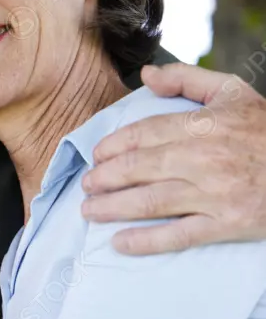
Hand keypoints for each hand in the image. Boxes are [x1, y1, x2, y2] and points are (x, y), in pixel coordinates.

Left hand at [81, 62, 265, 254]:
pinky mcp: (226, 224)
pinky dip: (147, 241)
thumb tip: (146, 75)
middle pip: (141, 168)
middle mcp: (203, 159)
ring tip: (90, 211)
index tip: (96, 154)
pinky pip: (178, 235)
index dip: (115, 144)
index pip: (146, 133)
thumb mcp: (232, 91)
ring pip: (152, 201)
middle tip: (86, 184)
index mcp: (203, 125)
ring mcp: (214, 194)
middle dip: (107, 177)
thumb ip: (186, 78)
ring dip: (114, 207)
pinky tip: (121, 243)